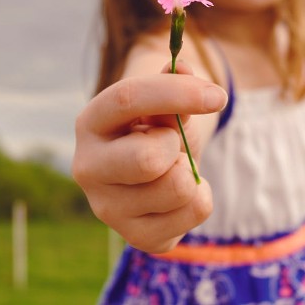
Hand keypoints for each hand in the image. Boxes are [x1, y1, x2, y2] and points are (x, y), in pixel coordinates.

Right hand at [72, 62, 227, 252]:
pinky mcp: (136, 237)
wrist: (150, 172)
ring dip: (190, 171)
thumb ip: (174, 84)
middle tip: (173, 144)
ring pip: (177, 188)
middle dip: (176, 146)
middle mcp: (87, 168)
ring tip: (174, 168)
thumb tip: (185, 68)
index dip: (176, 93)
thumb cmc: (155, 128)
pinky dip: (200, 197)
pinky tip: (180, 195)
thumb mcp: (162, 104)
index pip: (127, 99)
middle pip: (147, 159)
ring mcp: (108, 208)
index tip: (216, 96)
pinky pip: (193, 213)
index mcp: (90, 122)